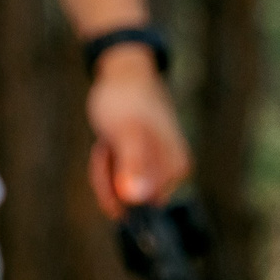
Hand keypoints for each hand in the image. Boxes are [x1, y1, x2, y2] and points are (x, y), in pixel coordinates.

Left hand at [82, 46, 192, 219]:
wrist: (125, 76)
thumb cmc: (127, 101)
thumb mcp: (126, 132)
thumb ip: (133, 164)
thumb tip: (136, 198)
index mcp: (175, 169)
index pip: (135, 203)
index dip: (111, 180)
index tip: (112, 149)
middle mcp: (170, 174)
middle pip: (123, 198)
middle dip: (107, 173)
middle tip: (110, 142)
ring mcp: (154, 171)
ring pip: (115, 189)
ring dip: (104, 166)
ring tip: (109, 140)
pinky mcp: (140, 167)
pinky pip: (114, 179)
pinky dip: (105, 163)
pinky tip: (109, 143)